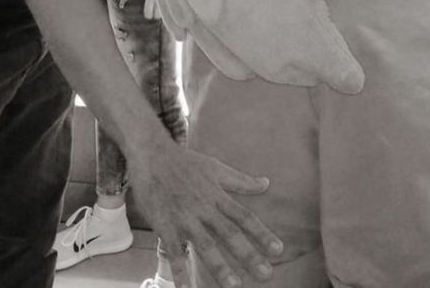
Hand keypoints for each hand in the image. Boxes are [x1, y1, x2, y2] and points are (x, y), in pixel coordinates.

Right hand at [128, 140, 282, 287]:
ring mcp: (184, 217)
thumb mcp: (215, 168)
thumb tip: (266, 183)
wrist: (151, 154)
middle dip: (248, 254)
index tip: (278, 250)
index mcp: (217, 195)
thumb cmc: (185, 162)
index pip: (244, 216)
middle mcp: (204, 207)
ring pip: (205, 244)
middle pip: (229, 232)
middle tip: (266, 274)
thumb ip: (240, 181)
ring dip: (219, 265)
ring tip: (234, 285)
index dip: (261, 233)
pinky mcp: (165, 225)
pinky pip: (174, 252)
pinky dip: (180, 271)